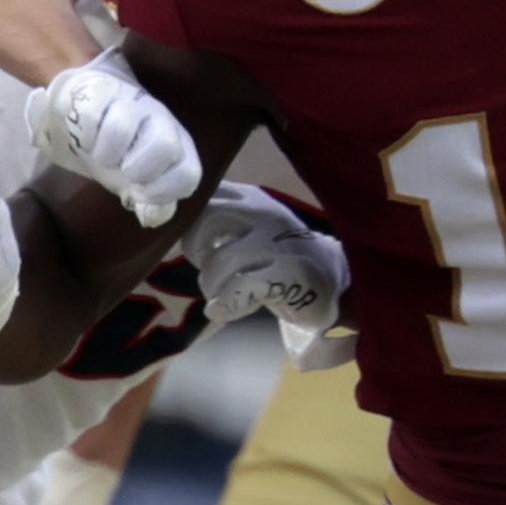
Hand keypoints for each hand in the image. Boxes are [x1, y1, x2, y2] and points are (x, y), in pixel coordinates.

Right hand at [29, 51, 202, 226]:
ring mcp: (132, 101)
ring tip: (103, 154)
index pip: (188, 175)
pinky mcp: (100, 91)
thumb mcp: (140, 180)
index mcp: (178, 145)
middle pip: (165, 145)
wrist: (93, 107)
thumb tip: (150, 218)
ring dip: (107, 155)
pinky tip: (87, 139)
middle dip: (138, 170)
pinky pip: (91, 117)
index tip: (139, 194)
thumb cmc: (123, 150)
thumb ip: (152, 203)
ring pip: (122, 128)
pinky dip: (85, 138)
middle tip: (122, 171)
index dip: (162, 193)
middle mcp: (161, 119)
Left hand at [184, 182, 347, 349]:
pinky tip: (224, 310)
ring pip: (218, 262)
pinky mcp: (287, 276)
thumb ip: (216, 219)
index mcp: (250, 198)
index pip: (203, 194)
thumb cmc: (282, 255)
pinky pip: (238, 289)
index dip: (186, 220)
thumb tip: (172, 227)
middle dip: (194, 249)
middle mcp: (264, 213)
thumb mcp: (250, 225)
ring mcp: (277, 244)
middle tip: (206, 265)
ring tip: (221, 294)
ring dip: (211, 285)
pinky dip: (224, 304)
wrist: (333, 281)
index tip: (194, 242)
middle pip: (204, 220)